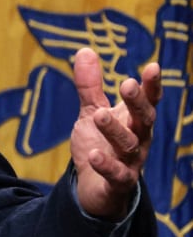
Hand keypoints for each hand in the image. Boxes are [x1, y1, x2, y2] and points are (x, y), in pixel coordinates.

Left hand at [70, 47, 161, 219]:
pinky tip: (94, 155)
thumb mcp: (92, 111)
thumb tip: (84, 50)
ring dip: (115, 130)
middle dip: (138, 103)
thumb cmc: (100, 144)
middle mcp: (139, 140)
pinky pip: (117, 174)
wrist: (94, 187)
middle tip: (127, 85)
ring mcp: (131, 162)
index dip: (151, 85)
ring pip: (129, 145)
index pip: (148, 101)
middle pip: (144, 120)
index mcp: (134, 120)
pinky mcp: (118, 182)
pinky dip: (106, 165)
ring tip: (99, 115)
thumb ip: (90, 86)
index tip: (153, 67)